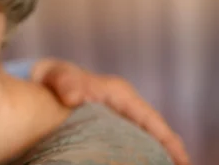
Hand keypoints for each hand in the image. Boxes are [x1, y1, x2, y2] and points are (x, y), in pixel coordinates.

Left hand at [31, 58, 189, 164]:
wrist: (51, 80)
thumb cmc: (59, 79)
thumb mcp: (61, 78)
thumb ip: (67, 85)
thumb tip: (73, 98)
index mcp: (121, 93)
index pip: (151, 119)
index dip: (168, 140)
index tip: (182, 161)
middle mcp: (127, 105)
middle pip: (156, 133)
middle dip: (169, 152)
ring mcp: (122, 117)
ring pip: (146, 140)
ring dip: (157, 156)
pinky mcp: (114, 127)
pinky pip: (132, 143)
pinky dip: (141, 155)